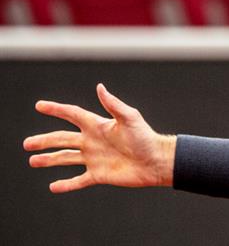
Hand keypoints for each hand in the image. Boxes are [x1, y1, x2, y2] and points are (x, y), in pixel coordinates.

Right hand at [23, 83, 175, 192]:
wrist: (156, 161)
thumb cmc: (145, 137)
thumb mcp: (129, 118)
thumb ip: (113, 104)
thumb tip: (100, 87)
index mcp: (98, 126)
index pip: (72, 115)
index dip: (56, 109)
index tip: (39, 105)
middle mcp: (93, 141)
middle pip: (62, 139)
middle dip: (44, 140)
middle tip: (26, 143)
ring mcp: (94, 159)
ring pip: (66, 159)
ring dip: (49, 160)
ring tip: (32, 161)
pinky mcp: (99, 175)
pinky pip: (78, 180)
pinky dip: (66, 184)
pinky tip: (53, 186)